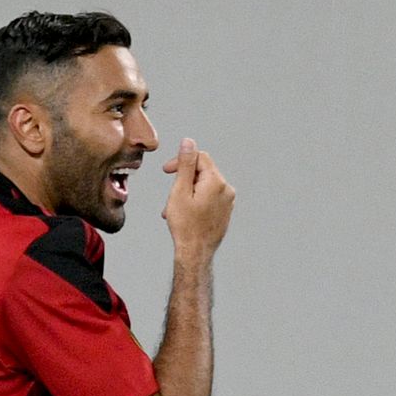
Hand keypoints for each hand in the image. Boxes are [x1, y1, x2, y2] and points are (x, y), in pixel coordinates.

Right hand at [162, 138, 234, 259]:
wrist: (196, 253)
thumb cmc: (185, 226)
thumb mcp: (179, 191)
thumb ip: (184, 164)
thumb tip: (188, 143)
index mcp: (216, 181)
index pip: (199, 157)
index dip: (180, 161)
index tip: (167, 171)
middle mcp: (226, 189)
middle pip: (202, 171)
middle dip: (183, 179)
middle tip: (170, 194)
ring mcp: (228, 201)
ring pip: (204, 185)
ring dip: (188, 191)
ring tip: (174, 208)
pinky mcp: (225, 211)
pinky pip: (209, 197)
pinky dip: (196, 200)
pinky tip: (185, 213)